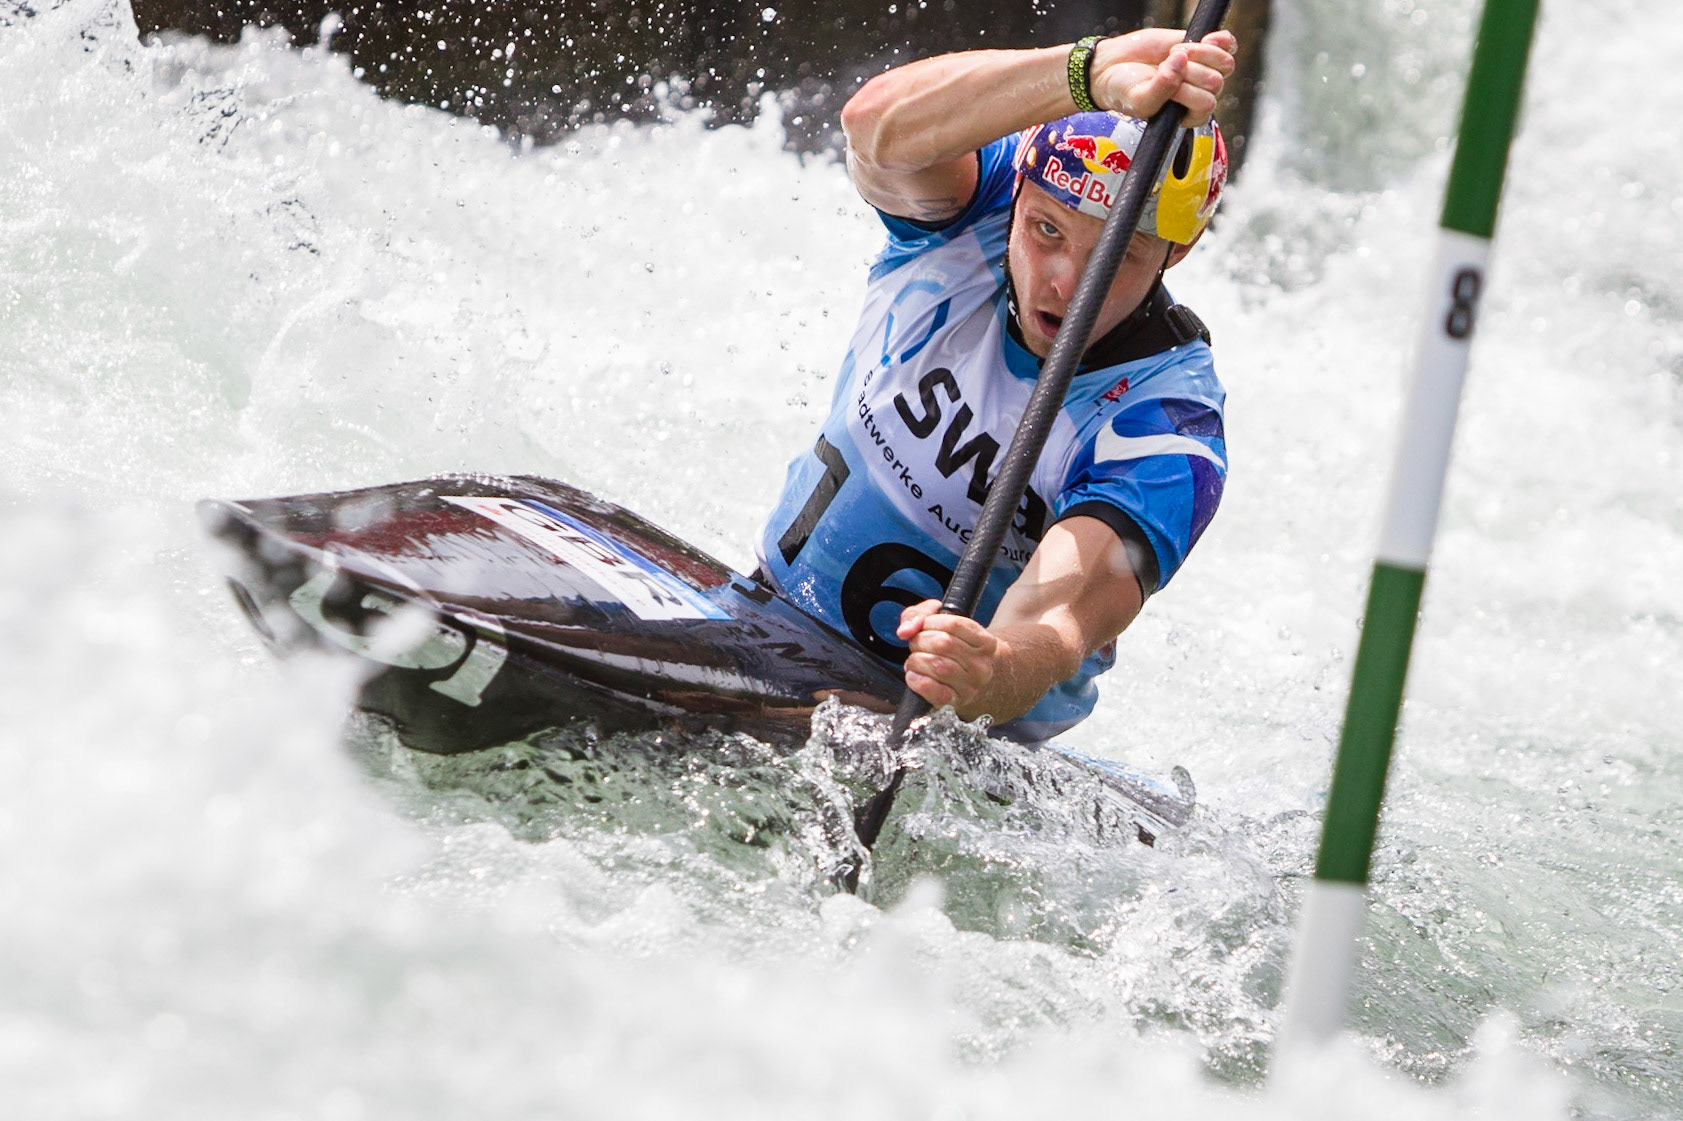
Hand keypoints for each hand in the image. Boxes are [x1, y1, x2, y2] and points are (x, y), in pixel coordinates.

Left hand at [896, 599, 1000, 712]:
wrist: (977, 684)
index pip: (953, 624)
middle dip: (920, 641)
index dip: (929, 622)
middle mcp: (981, 665)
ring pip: (936, 665)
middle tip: (917, 645)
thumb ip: (922, 614)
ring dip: (916, 660)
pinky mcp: (955, 701)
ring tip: (915, 660)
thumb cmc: (956, 650)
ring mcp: (970, 686)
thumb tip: (905, 630)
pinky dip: (916, 680)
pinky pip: (932, 690)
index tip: (923, 627)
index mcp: (984, 642)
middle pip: (943, 643)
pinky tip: (913, 676)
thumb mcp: (945, 624)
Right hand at [1089, 28, 1235, 126]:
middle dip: (1189, 71)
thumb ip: (1160, 90)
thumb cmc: (1124, 90)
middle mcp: (1198, 93)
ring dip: (1200, 54)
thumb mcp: (1139, 100)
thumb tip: (1180, 61)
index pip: (1205, 104)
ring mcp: (1202, 70)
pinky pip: (1228, 44)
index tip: (1167, 86)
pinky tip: (1203, 39)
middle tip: (1165, 65)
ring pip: (1225, 63)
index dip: (1188, 92)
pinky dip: (1219, 40)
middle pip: (1215, 82)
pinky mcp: (1201, 48)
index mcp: (1187, 114)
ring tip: (1174, 52)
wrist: (1111, 67)